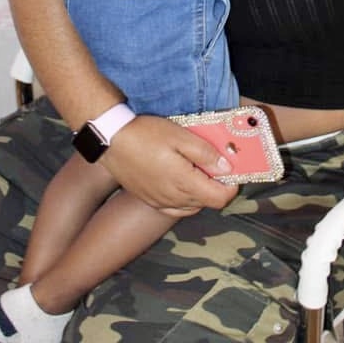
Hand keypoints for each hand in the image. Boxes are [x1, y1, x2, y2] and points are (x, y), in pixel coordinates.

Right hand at [103, 115, 237, 216]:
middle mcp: (173, 198)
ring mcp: (159, 202)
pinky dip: (184, 200)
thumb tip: (227, 168)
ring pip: (191, 206)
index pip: (219, 198)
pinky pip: (175, 209)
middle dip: (216, 186)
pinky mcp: (149, 200)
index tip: (233, 170)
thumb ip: (205, 154)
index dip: (231, 186)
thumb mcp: (180, 136)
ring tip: (196, 168)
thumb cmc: (145, 134)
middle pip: (206, 202)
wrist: (111, 140)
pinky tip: (181, 182)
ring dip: (200, 192)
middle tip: (214, 163)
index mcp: (184, 183)